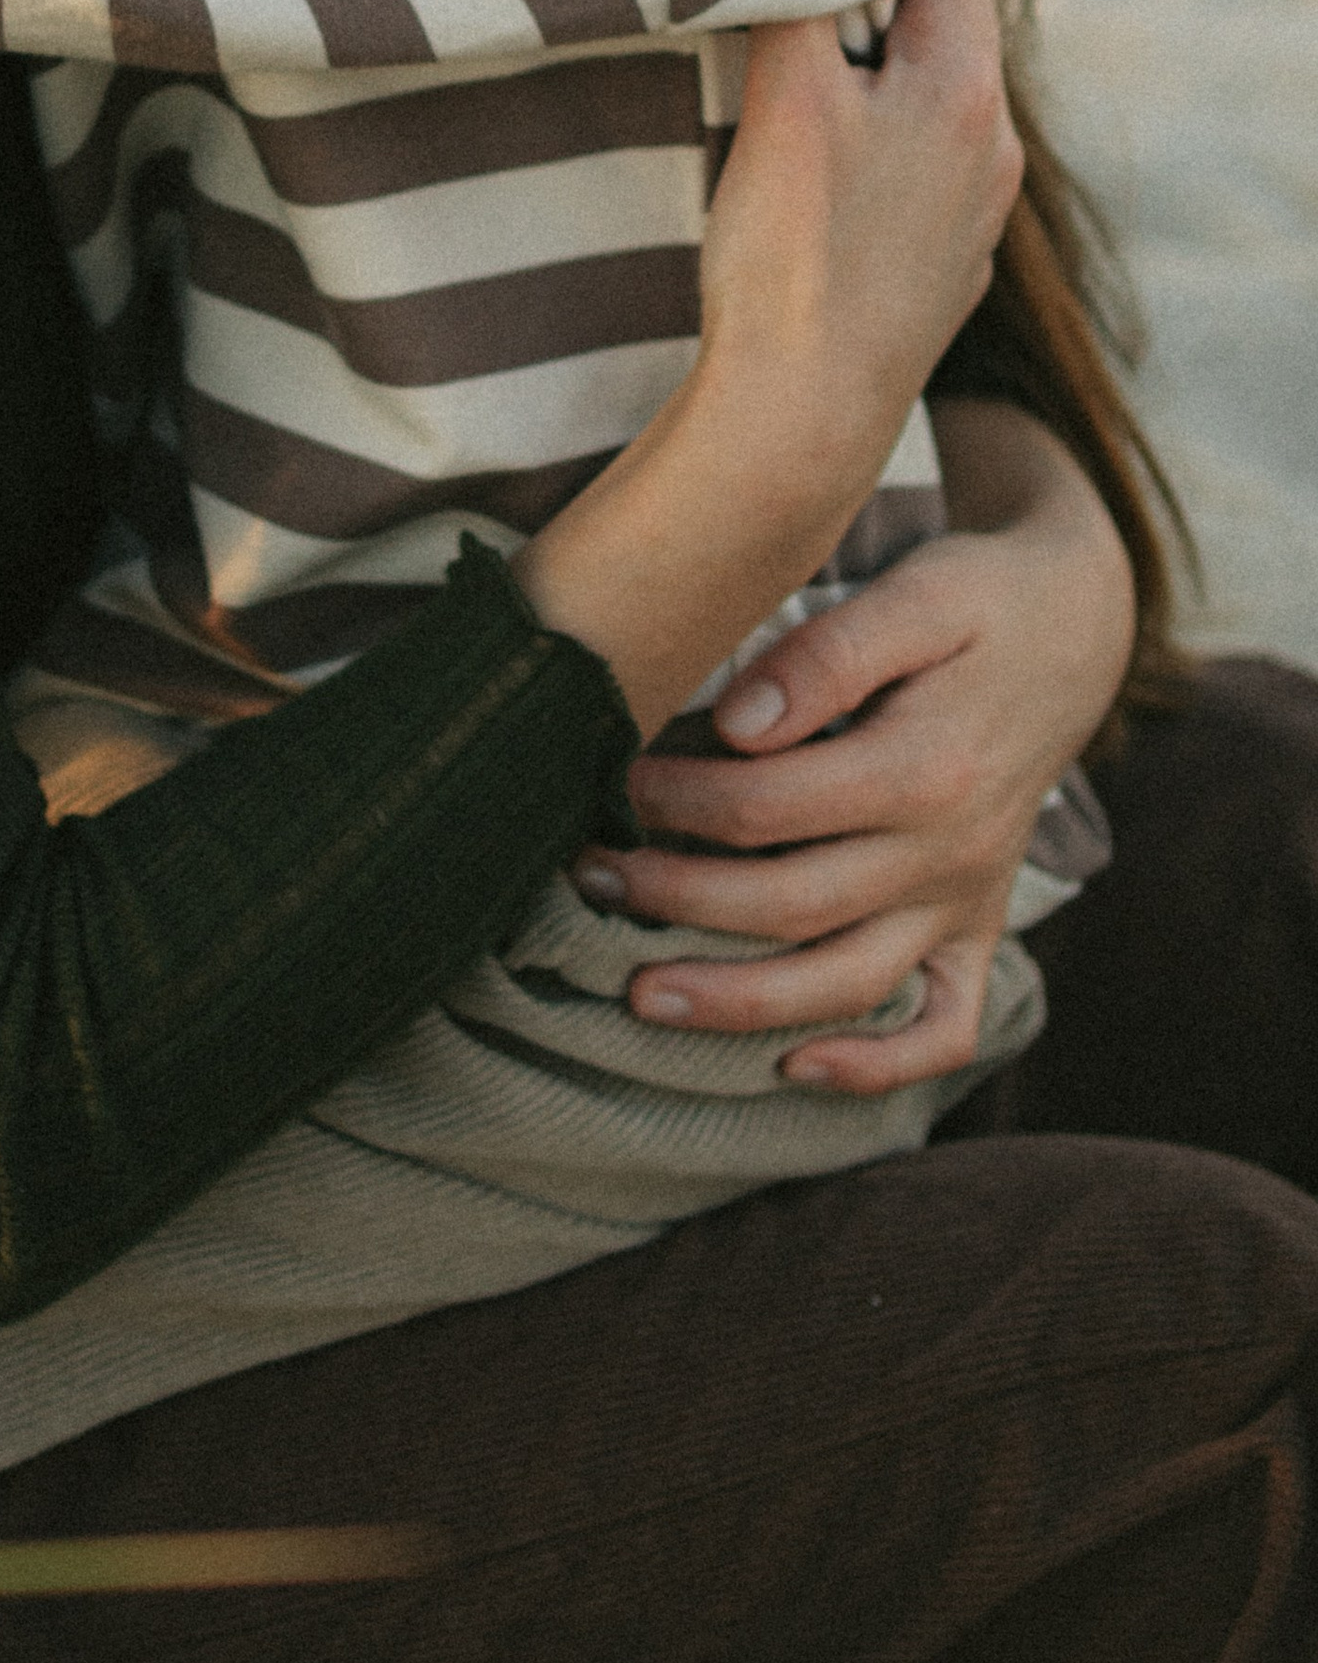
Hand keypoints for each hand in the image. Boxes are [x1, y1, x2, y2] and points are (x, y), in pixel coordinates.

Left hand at [577, 407, 1135, 1091]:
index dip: (676, 800)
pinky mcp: (979, 927)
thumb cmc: (977, 601)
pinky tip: (795, 1067)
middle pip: (794, 906)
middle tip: (586, 875)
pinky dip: (877, 1065)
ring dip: (740, 1004)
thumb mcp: (915, 594)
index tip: (609, 777)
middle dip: (675, 901)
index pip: (771, 806)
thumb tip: (736, 726)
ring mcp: (967, 900)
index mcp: (929, 767)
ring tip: (641, 996)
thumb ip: (825, 657)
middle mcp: (952, 852)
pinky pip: (944, 1027)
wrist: (1075, 629)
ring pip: (850, 983)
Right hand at [693, 0, 1021, 494]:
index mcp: (962, 89)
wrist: (800, 423)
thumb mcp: (785, 103)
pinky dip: (884, 106)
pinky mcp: (932, 269)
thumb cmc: (790, 260)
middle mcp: (988, 146)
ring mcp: (967, 215)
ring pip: (935, 85)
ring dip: (896, 27)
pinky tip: (843, 119)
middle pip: (951, 5)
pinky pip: (917, 154)